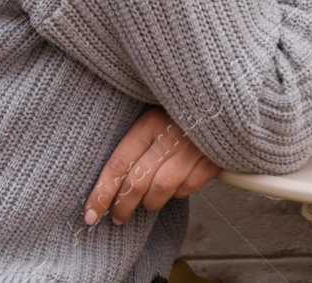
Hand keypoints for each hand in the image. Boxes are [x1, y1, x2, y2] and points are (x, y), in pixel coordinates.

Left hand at [85, 107, 219, 226]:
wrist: (221, 96)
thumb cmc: (180, 108)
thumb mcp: (155, 112)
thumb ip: (136, 139)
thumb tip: (112, 178)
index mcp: (150, 122)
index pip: (118, 165)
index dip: (101, 194)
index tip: (90, 214)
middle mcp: (170, 136)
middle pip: (137, 183)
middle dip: (123, 207)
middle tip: (117, 217)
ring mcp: (193, 149)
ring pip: (161, 191)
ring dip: (150, 203)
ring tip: (147, 202)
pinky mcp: (212, 160)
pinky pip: (187, 189)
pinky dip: (178, 193)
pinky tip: (174, 187)